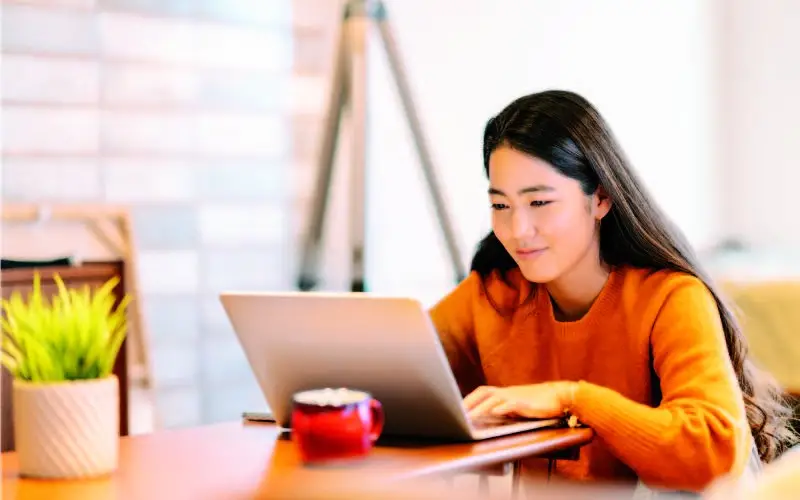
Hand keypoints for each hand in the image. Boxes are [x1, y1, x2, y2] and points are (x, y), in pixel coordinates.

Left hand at [463, 382, 577, 419]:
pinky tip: (492, 413)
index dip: (468, 399)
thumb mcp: (519, 407)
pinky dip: (500, 408)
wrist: (561, 396)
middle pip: (483, 392)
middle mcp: (507, 393)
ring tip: (468, 418)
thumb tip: (490, 417)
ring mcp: (516, 397)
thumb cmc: (540, 404)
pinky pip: (510, 404)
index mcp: (505, 393)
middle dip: (469, 402)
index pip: (482, 392)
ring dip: (479, 408)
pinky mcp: (525, 403)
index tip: (456, 409)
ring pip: (493, 399)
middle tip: (456, 413)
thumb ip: (505, 410)